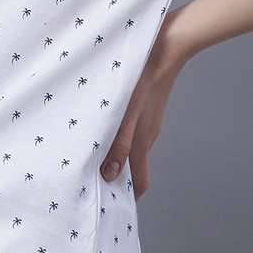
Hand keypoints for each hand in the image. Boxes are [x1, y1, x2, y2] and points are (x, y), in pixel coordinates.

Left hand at [100, 9, 189, 200]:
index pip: (139, 182)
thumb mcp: (126, 112)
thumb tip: (109, 176)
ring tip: (86, 155)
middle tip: (88, 183)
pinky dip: (115, 136)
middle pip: (132, 167)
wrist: (166, 46)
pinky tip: (99, 125)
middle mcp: (146, 135)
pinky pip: (129, 130)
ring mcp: (146, 120)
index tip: (108, 206)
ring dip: (111, 155)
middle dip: (114, 179)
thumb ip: (118, 143)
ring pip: (129, 147)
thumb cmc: (144, 77)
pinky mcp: (144, 106)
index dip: (127, 198)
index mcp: (143, 142)